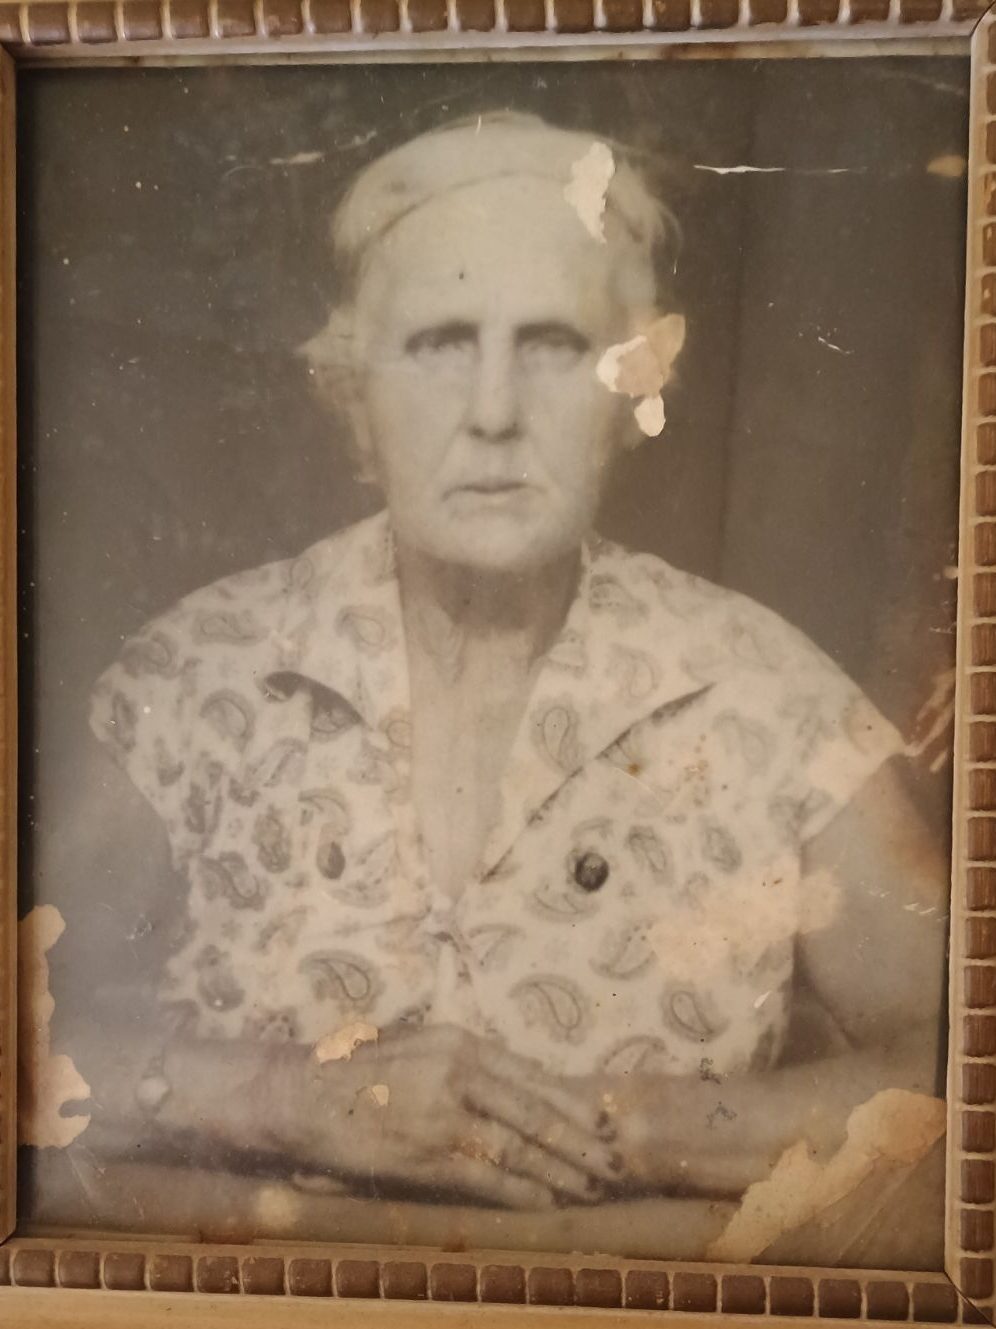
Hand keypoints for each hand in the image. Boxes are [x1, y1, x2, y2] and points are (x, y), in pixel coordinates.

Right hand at [276, 1024, 622, 1208]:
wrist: (305, 1095)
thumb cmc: (359, 1071)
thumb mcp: (418, 1046)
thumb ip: (461, 1062)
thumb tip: (508, 1083)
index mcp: (460, 1044)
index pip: (530, 1075)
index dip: (569, 1102)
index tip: (600, 1120)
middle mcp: (460, 1072)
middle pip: (535, 1111)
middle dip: (578, 1140)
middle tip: (612, 1161)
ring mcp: (445, 1114)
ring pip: (518, 1146)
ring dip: (558, 1171)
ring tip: (588, 1187)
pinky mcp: (427, 1153)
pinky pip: (486, 1176)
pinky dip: (520, 1191)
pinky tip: (545, 1203)